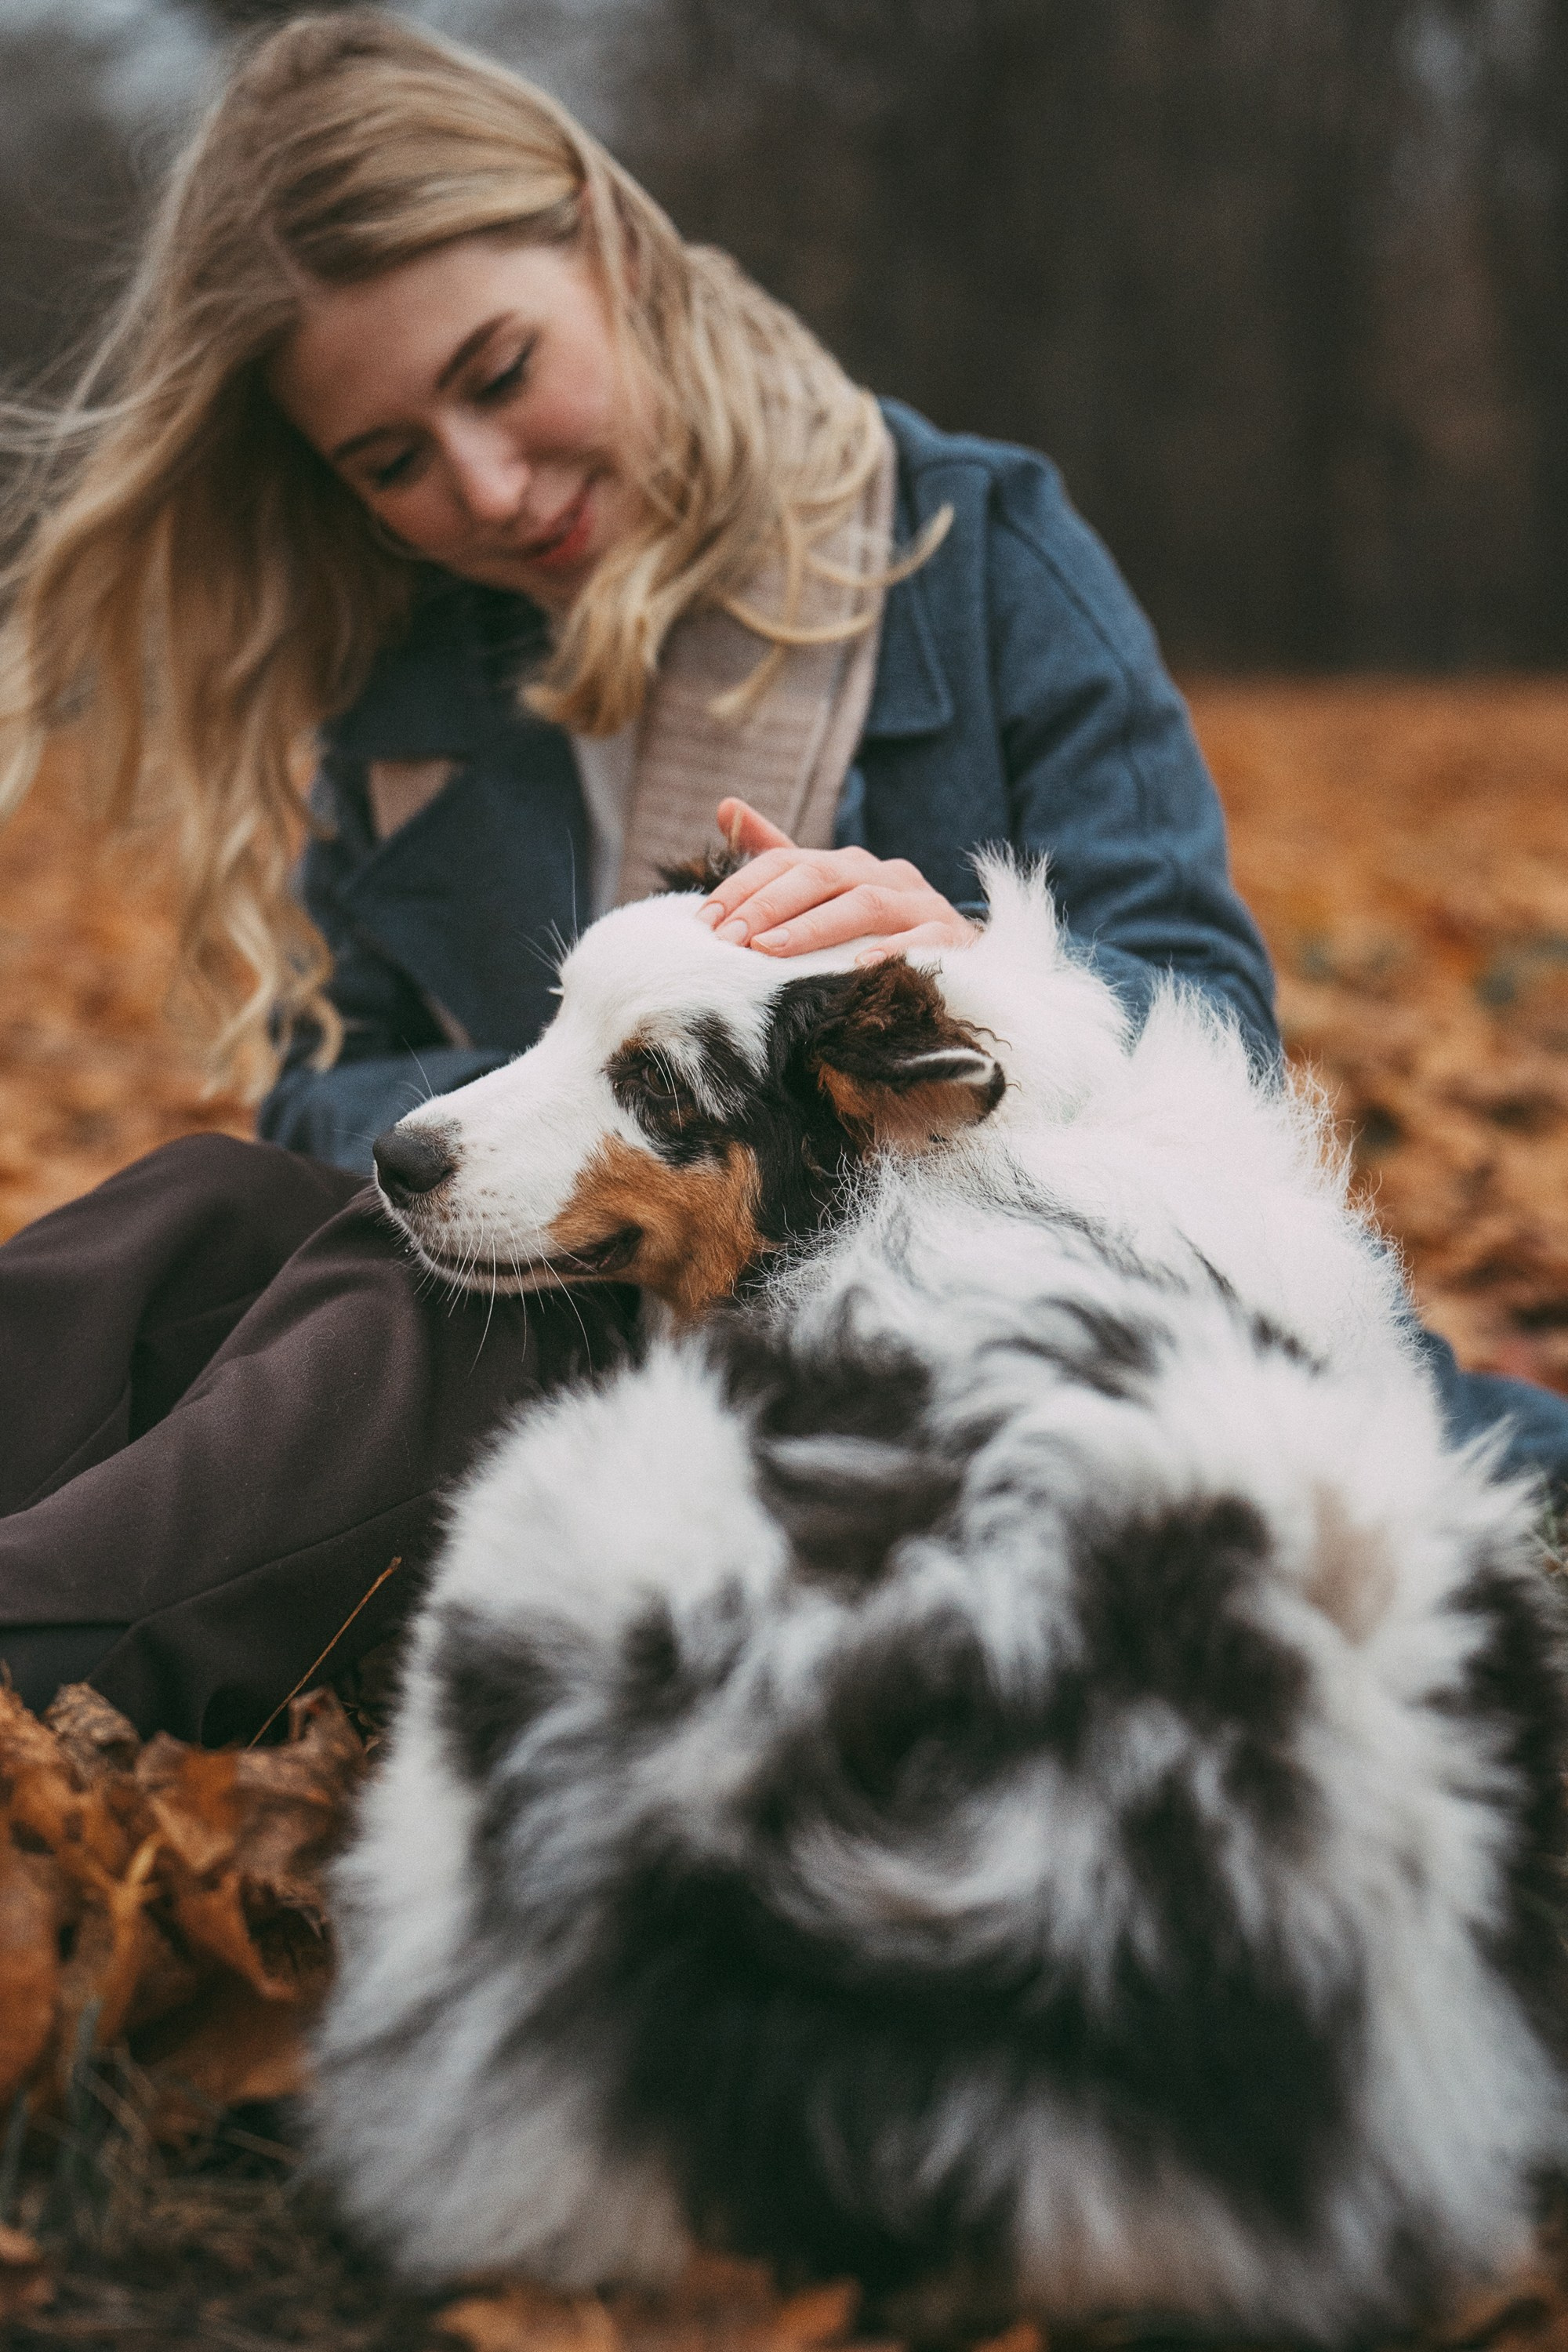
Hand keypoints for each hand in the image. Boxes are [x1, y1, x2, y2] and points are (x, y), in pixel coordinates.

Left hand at [699, 799, 978, 961]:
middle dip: (770, 907)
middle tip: (730, 939)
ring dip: (815, 928)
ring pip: (865, 905)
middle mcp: (881, 872)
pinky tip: (860, 968)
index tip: (705, 922)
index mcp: (847, 863)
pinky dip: (892, 951)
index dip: (743, 887)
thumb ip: (778, 854)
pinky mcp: (949, 935)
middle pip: (821, 876)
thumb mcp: (826, 893)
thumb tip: (726, 806)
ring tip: (771, 952)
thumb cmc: (879, 929)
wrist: (959, 953)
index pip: (786, 861)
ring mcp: (919, 902)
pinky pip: (922, 939)